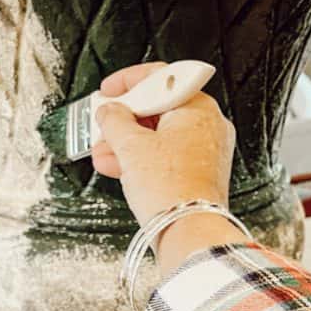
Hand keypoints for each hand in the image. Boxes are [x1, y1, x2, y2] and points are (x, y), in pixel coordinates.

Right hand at [91, 63, 247, 276]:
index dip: (129, 82)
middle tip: (102, 125)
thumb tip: (108, 112)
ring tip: (102, 152)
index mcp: (198, 107)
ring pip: (160, 137)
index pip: (161, 79)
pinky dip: (143, 160)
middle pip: (159, 110)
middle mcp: (208, 126)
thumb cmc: (170, 188)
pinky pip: (167, 158)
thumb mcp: (130, 146)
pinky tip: (117, 167)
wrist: (188, 232)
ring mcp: (206, 152)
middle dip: (124, 120)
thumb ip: (114, 121)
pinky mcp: (199, 175)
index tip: (109, 90)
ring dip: (127, 143)